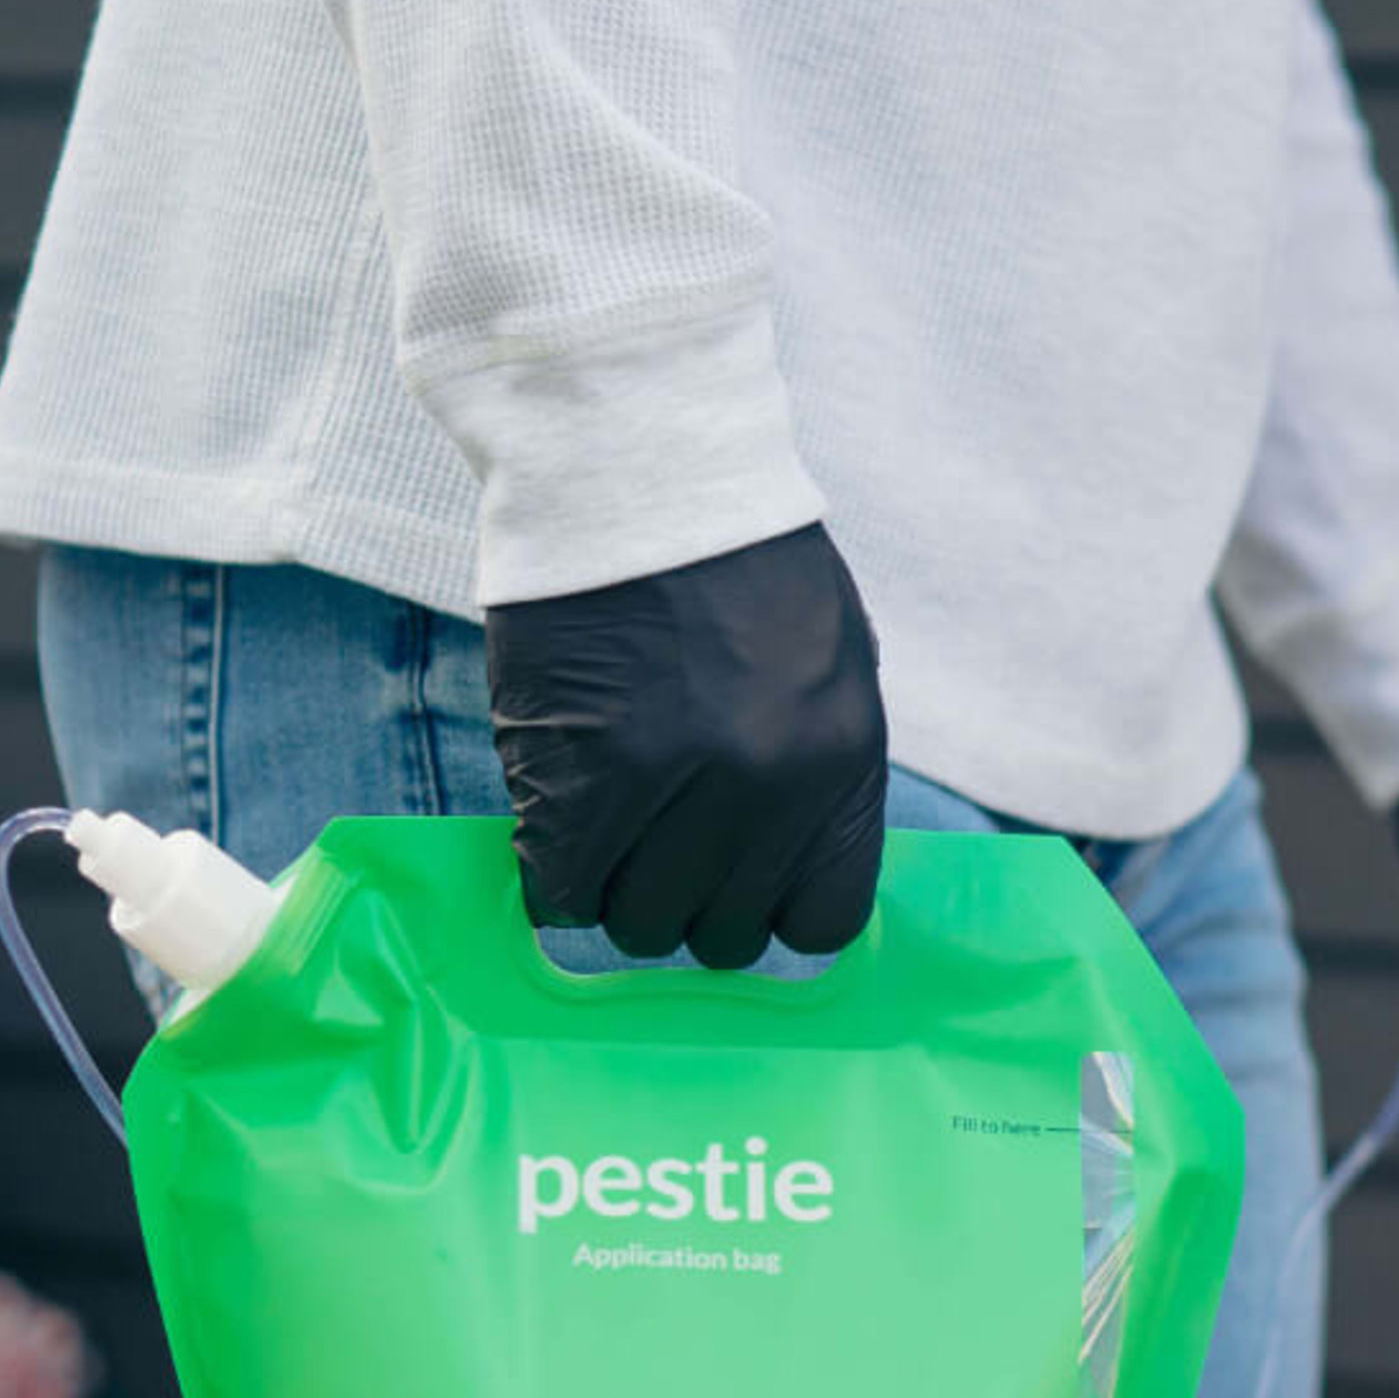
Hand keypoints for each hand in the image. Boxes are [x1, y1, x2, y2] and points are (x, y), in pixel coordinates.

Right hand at [487, 523, 888, 966]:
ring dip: (619, 892)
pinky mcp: (576, 773)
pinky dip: (557, 874)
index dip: (774, 913)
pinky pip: (563, 887)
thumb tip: (789, 878)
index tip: (741, 886)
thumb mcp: (831, 668)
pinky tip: (561, 826)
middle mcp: (766, 787)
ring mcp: (669, 786)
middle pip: (722, 934)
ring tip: (608, 833)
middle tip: (660, 849)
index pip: (823, 921)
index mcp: (841, 761)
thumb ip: (817, 777)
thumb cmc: (740, 560)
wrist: (639, 463)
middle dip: (690, 904)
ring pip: (638, 922)